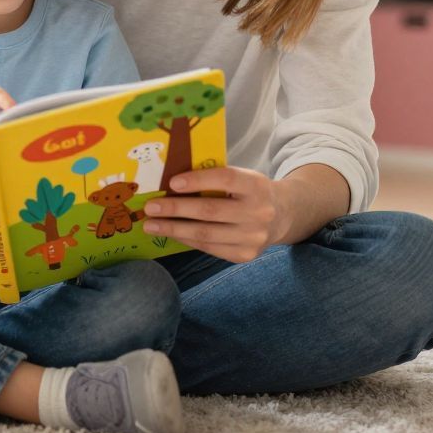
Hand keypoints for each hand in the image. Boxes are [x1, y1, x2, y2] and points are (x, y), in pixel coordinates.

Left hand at [141, 166, 289, 262]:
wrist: (282, 215)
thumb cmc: (249, 191)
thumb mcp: (242, 177)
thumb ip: (215, 178)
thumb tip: (171, 184)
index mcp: (256, 185)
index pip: (226, 179)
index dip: (198, 181)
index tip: (172, 183)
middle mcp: (258, 212)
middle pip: (210, 211)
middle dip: (176, 209)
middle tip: (150, 207)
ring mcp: (253, 237)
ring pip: (206, 234)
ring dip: (174, 229)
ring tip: (151, 225)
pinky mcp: (245, 255)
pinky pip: (209, 248)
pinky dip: (187, 240)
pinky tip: (171, 234)